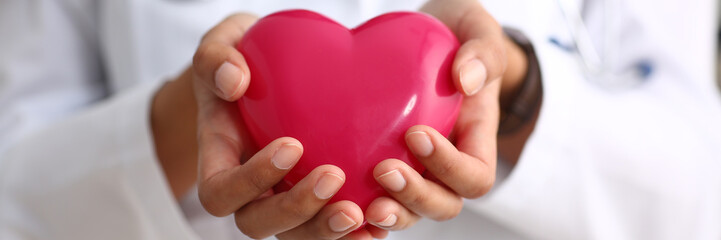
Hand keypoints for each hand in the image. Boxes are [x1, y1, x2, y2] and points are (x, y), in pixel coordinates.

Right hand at [192, 13, 386, 239]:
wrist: (269, 69)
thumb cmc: (242, 58)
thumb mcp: (222, 43)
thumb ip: (215, 57)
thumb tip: (232, 80)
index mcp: (220, 157)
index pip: (220, 192)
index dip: (251, 180)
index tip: (291, 144)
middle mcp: (249, 188)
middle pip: (257, 223)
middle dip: (295, 209)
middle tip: (333, 177)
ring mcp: (283, 196)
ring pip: (297, 235)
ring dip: (326, 231)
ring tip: (361, 213)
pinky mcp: (316, 198)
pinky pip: (329, 228)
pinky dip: (354, 232)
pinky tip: (380, 222)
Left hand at [363, 0, 529, 230]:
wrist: (430, 38)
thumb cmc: (458, 35)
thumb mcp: (477, 30)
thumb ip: (483, 52)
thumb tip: (467, 81)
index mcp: (475, 139)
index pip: (474, 176)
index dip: (448, 166)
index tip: (416, 133)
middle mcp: (447, 164)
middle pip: (443, 204)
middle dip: (415, 196)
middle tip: (384, 171)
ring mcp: (416, 168)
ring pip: (409, 211)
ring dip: (389, 213)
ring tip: (362, 206)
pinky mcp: (384, 164)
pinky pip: (376, 199)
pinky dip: (360, 210)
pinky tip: (336, 205)